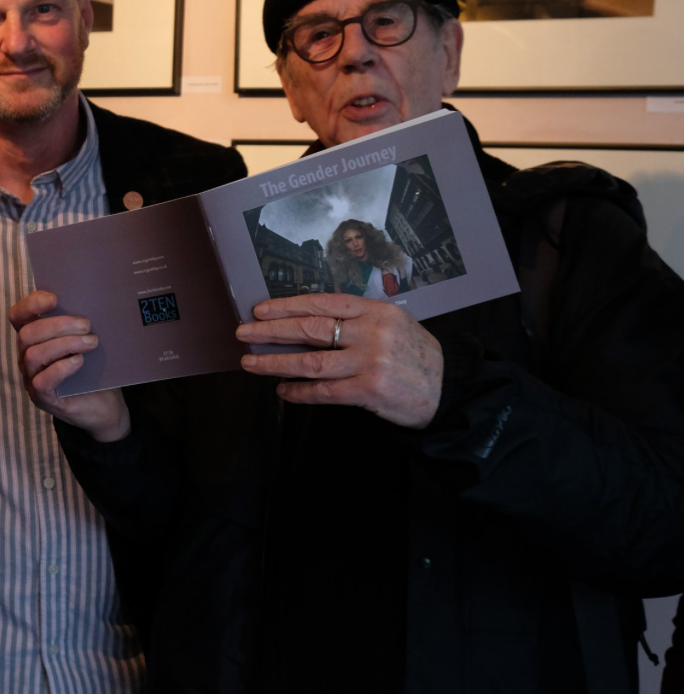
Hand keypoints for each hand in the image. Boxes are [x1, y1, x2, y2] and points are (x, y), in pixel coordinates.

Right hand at [8, 290, 130, 441]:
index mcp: (34, 339)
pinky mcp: (42, 399)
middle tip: (86, 325)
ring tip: (91, 342)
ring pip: (34, 355)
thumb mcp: (84, 341)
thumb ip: (78, 324)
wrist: (104, 404)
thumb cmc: (93, 368)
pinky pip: (42, 381)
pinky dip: (61, 368)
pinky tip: (79, 361)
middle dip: (58, 325)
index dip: (30, 304)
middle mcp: (26, 358)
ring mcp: (31, 379)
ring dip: (65, 344)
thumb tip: (88, 300)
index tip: (54, 299)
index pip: (17, 316)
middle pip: (27, 334)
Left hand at [236, 293, 442, 428]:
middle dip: (272, 331)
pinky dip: (299, 392)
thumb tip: (307, 319)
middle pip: (311, 327)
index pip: (323, 302)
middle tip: (244, 333)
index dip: (287, 305)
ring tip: (251, 363)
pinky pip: (324, 391)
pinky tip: (282, 391)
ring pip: (311, 361)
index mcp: (376, 310)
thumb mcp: (393, 324)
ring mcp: (370, 362)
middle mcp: (372, 332)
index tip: (260, 310)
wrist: (449, 388)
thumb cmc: (416, 355)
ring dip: (276, 363)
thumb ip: (357, 320)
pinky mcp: (370, 391)